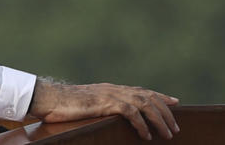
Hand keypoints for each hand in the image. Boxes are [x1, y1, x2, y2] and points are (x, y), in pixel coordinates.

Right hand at [29, 78, 179, 140]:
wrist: (48, 98)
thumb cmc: (63, 105)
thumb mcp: (86, 105)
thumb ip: (100, 107)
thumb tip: (108, 116)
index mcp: (110, 89)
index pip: (141, 90)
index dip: (159, 96)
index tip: (174, 102)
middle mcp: (113, 89)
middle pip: (148, 96)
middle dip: (165, 111)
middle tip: (176, 127)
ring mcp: (109, 94)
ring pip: (144, 103)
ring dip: (159, 119)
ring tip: (167, 134)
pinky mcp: (105, 102)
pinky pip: (131, 112)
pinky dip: (142, 123)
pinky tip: (146, 135)